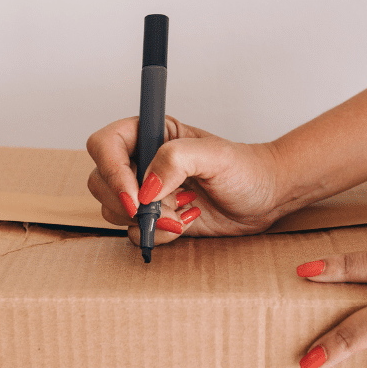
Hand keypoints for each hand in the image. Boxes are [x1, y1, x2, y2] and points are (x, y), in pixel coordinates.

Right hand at [87, 116, 283, 244]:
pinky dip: (158, 234)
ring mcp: (146, 191)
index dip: (112, 172)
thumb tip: (146, 187)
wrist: (265, 197)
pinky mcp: (156, 217)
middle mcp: (142, 160)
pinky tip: (188, 222)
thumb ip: (176, 159)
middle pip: (100, 181)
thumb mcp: (215, 156)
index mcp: (151, 133)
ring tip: (185, 213)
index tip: (136, 196)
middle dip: (128, 204)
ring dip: (148, 220)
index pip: (105, 145)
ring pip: (113, 210)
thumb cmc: (246, 169)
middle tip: (165, 210)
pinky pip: (134, 232)